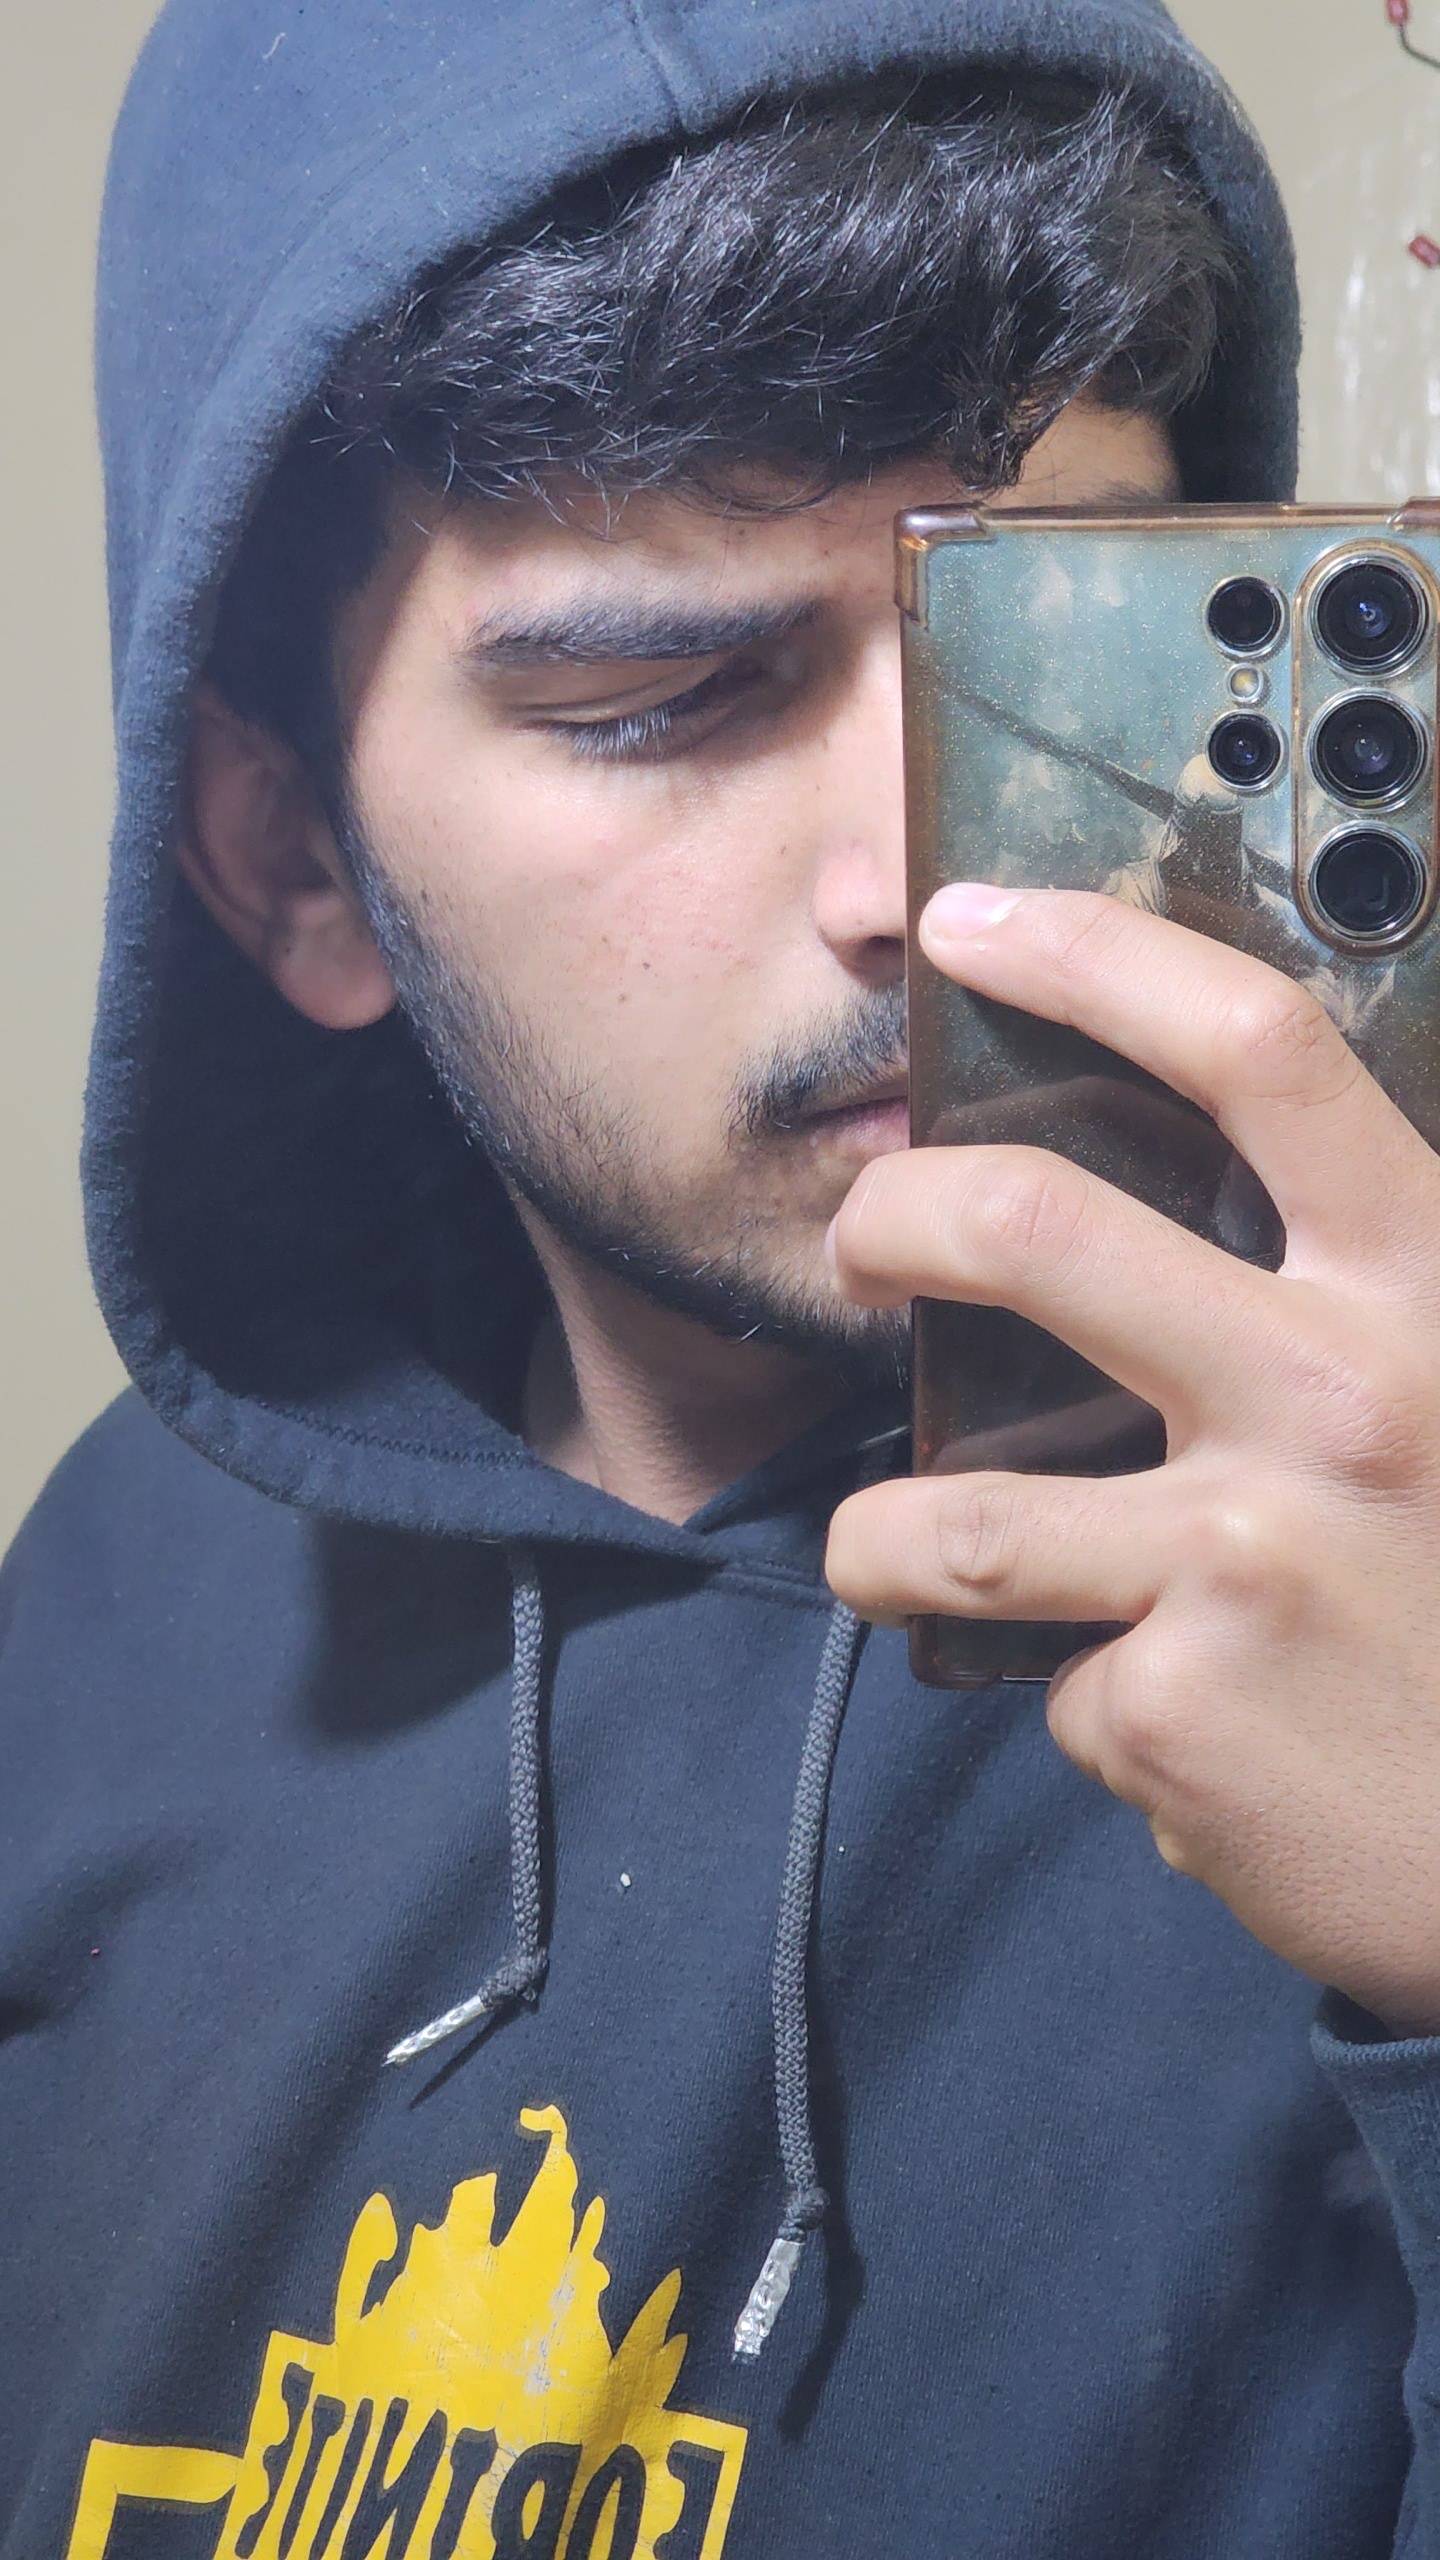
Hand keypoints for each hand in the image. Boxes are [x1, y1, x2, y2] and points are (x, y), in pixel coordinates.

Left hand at [823, 882, 1439, 2038]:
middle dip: (890, 1218)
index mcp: (1431, 1287)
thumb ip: (1360, 1296)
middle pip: (1028, 1231)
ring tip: (894, 1546)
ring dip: (879, 1533)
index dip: (1095, 956)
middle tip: (863, 1245)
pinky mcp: (1180, 1710)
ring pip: (946, 1515)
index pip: (1258, 1052)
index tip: (971, 922)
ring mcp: (1247, 1558)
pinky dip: (1078, 1697)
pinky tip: (1163, 1718)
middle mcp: (1343, 1397)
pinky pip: (1049, 1680)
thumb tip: (1184, 1197)